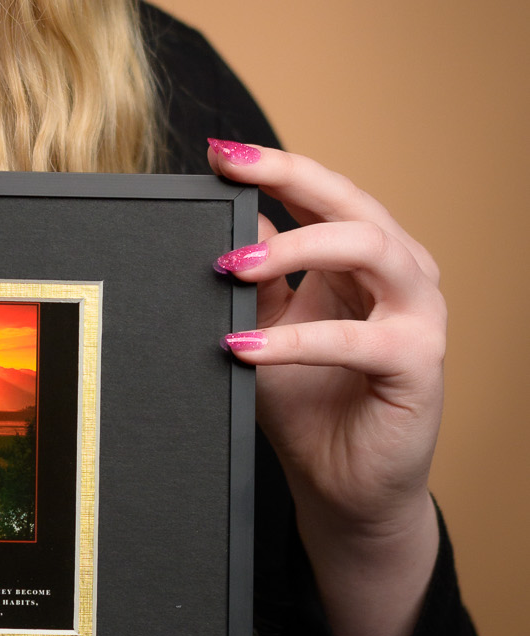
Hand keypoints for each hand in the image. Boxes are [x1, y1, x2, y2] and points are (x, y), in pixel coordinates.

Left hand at [208, 139, 443, 635]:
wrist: (341, 484)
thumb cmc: (306, 400)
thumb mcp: (267, 323)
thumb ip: (254, 274)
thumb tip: (217, 218)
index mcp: (365, 255)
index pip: (324, 192)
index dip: (274, 165)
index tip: (218, 151)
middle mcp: (401, 272)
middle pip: (352, 203)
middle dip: (289, 179)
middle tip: (229, 174)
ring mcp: (418, 314)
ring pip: (369, 248)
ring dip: (295, 248)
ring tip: (229, 267)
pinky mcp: (418, 363)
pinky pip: (357, 339)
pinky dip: (295, 340)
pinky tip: (243, 345)